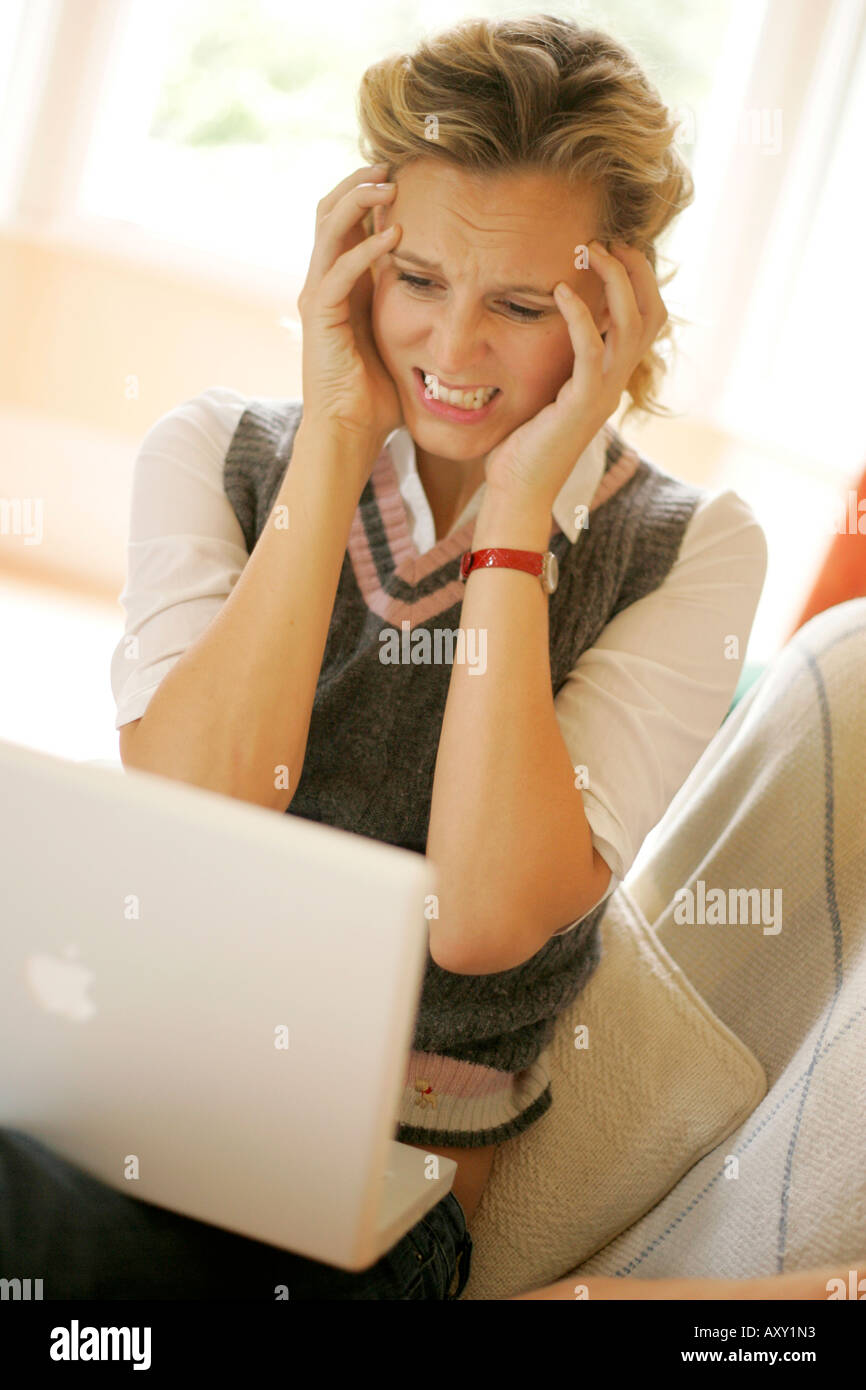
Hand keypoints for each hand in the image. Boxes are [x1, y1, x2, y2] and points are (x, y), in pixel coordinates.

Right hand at [296, 164, 404, 453]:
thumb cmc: (379, 396)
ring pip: (328, 227)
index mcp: (343, 283)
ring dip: (358, 200)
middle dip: (360, 180)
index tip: (406, 170)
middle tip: (393, 162)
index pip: (348, 219)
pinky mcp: (320, 317)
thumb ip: (416, 308)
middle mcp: (324, 282)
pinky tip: (395, 235)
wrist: (350, 433)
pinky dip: (363, 249)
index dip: (369, 189)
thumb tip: (461, 291)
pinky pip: (338, 271)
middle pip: (330, 209)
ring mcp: (318, 297)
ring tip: (390, 183)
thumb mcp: (403, 339)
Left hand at [484, 242, 667, 501]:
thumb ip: (557, 358)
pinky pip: (591, 351)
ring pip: (630, 326)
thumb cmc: (523, 444)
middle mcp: (616, 383)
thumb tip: (545, 320)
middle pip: (651, 314)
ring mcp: (604, 394)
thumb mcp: (546, 389)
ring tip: (593, 250)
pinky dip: (579, 316)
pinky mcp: (582, 405)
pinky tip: (560, 291)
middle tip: (607, 239)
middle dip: (636, 270)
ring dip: (616, 281)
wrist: (518, 491)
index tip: (612, 247)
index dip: (638, 279)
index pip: (645, 319)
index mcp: (611, 378)